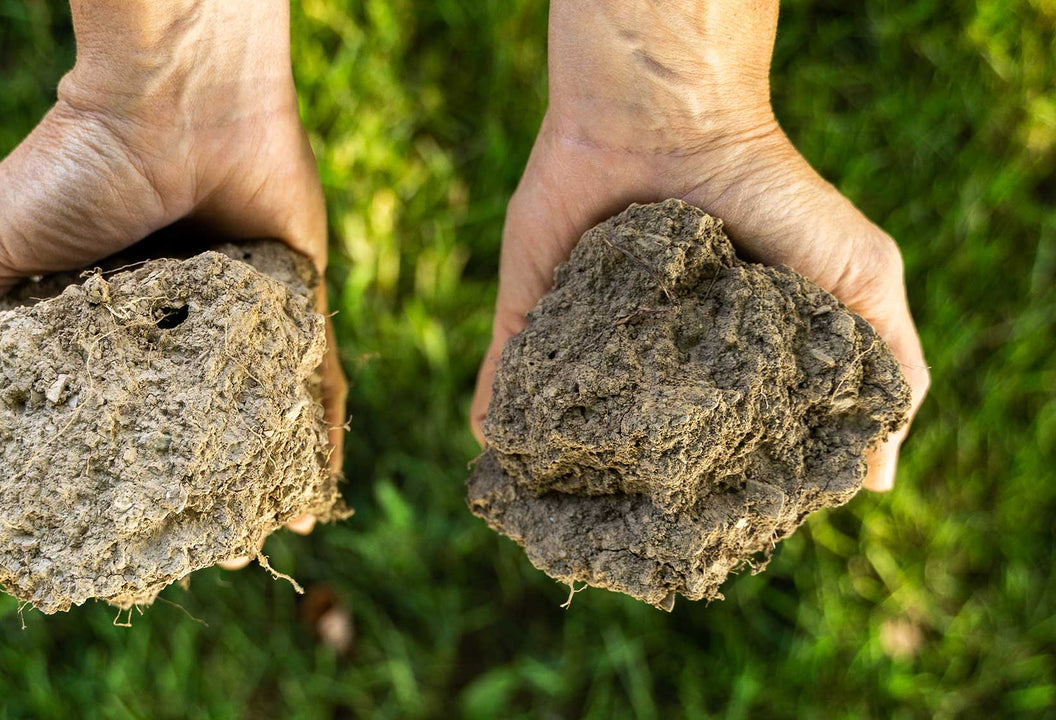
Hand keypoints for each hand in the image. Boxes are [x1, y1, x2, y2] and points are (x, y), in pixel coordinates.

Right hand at [0, 0, 344, 554]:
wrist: (175, 98)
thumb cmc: (65, 171)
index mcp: (95, 331)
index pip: (99, 425)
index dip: (100, 483)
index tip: (100, 540)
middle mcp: (170, 334)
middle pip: (182, 433)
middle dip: (186, 495)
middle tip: (187, 554)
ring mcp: (238, 323)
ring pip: (250, 421)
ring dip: (252, 483)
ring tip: (246, 543)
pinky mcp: (296, 305)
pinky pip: (312, 384)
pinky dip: (314, 441)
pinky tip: (308, 496)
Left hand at [471, 0, 928, 491]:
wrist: (671, 123)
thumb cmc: (775, 196)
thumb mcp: (860, 276)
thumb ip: (885, 370)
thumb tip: (877, 482)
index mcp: (724, 361)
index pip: (717, 447)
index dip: (717, 491)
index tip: (715, 535)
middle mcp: (654, 359)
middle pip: (636, 449)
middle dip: (635, 496)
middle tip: (636, 545)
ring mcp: (589, 340)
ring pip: (566, 430)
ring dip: (562, 473)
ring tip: (561, 523)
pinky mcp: (532, 315)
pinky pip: (506, 383)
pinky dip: (501, 424)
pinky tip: (504, 467)